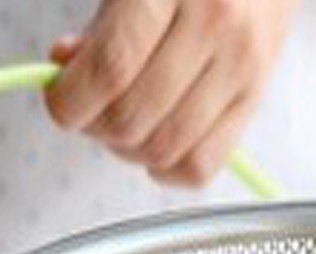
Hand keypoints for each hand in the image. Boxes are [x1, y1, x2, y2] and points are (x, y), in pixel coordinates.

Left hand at [46, 0, 300, 187]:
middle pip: (130, 119)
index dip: (69, 101)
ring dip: (126, 150)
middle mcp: (216, 21)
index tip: (59, 100)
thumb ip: (94, 35)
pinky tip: (156, 141)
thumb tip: (61, 78)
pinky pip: (197, 167)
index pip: (109, 70)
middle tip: (92, 108)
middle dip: (94, 126)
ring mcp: (242, 62)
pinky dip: (165, 170)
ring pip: (161, 150)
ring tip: (124, 120)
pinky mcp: (256, 96)